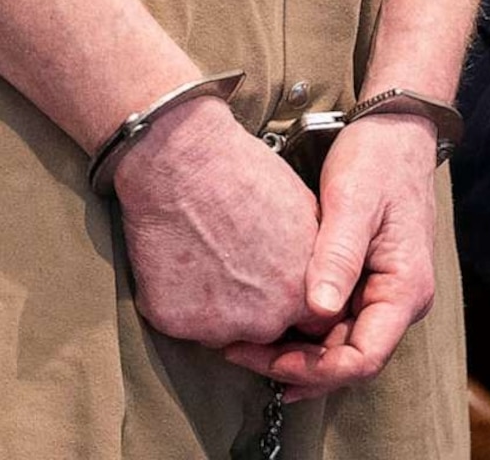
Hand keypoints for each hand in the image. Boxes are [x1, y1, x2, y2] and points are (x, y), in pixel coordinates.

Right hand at [110, 92, 319, 349]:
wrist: (182, 159)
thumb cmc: (243, 174)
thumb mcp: (306, 212)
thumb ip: (313, 259)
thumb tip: (316, 274)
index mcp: (301, 296)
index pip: (304, 324)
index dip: (285, 300)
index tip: (269, 279)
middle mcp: (263, 322)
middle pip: (260, 329)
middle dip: (249, 305)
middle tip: (232, 262)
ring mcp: (216, 326)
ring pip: (218, 328)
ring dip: (212, 304)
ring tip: (203, 255)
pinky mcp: (173, 321)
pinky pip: (178, 319)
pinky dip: (176, 298)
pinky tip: (177, 258)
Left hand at [221, 112, 440, 398]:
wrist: (394, 129)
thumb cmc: (377, 159)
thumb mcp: (353, 201)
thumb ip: (339, 255)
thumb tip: (318, 310)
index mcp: (404, 289)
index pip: (364, 358)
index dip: (316, 369)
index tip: (269, 358)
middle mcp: (397, 301)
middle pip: (348, 360)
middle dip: (296, 366)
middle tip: (240, 354)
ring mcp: (381, 293)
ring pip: (338, 345)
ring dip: (295, 353)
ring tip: (244, 348)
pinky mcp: (362, 281)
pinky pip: (333, 320)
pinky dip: (301, 331)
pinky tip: (266, 328)